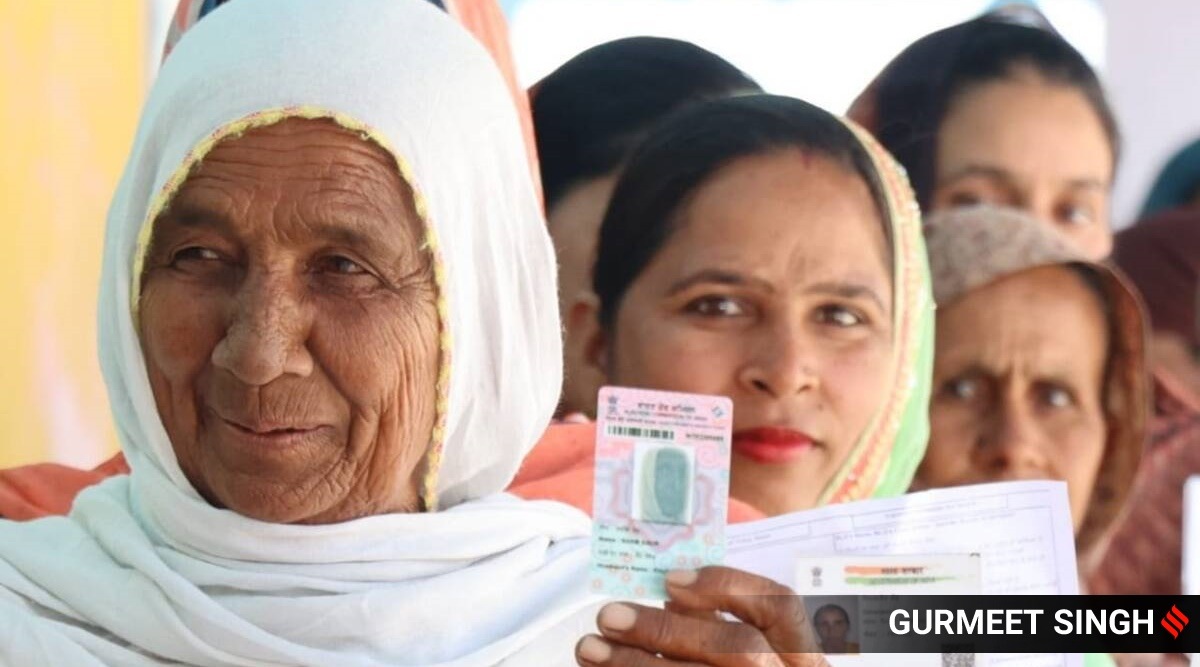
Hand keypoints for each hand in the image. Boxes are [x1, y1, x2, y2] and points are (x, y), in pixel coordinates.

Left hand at [575, 566, 826, 665]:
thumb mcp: (744, 644)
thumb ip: (714, 621)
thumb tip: (667, 594)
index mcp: (800, 650)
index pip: (780, 606)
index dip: (727, 587)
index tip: (669, 580)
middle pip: (739, 649)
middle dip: (668, 629)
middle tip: (608, 615)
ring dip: (637, 666)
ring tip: (588, 648)